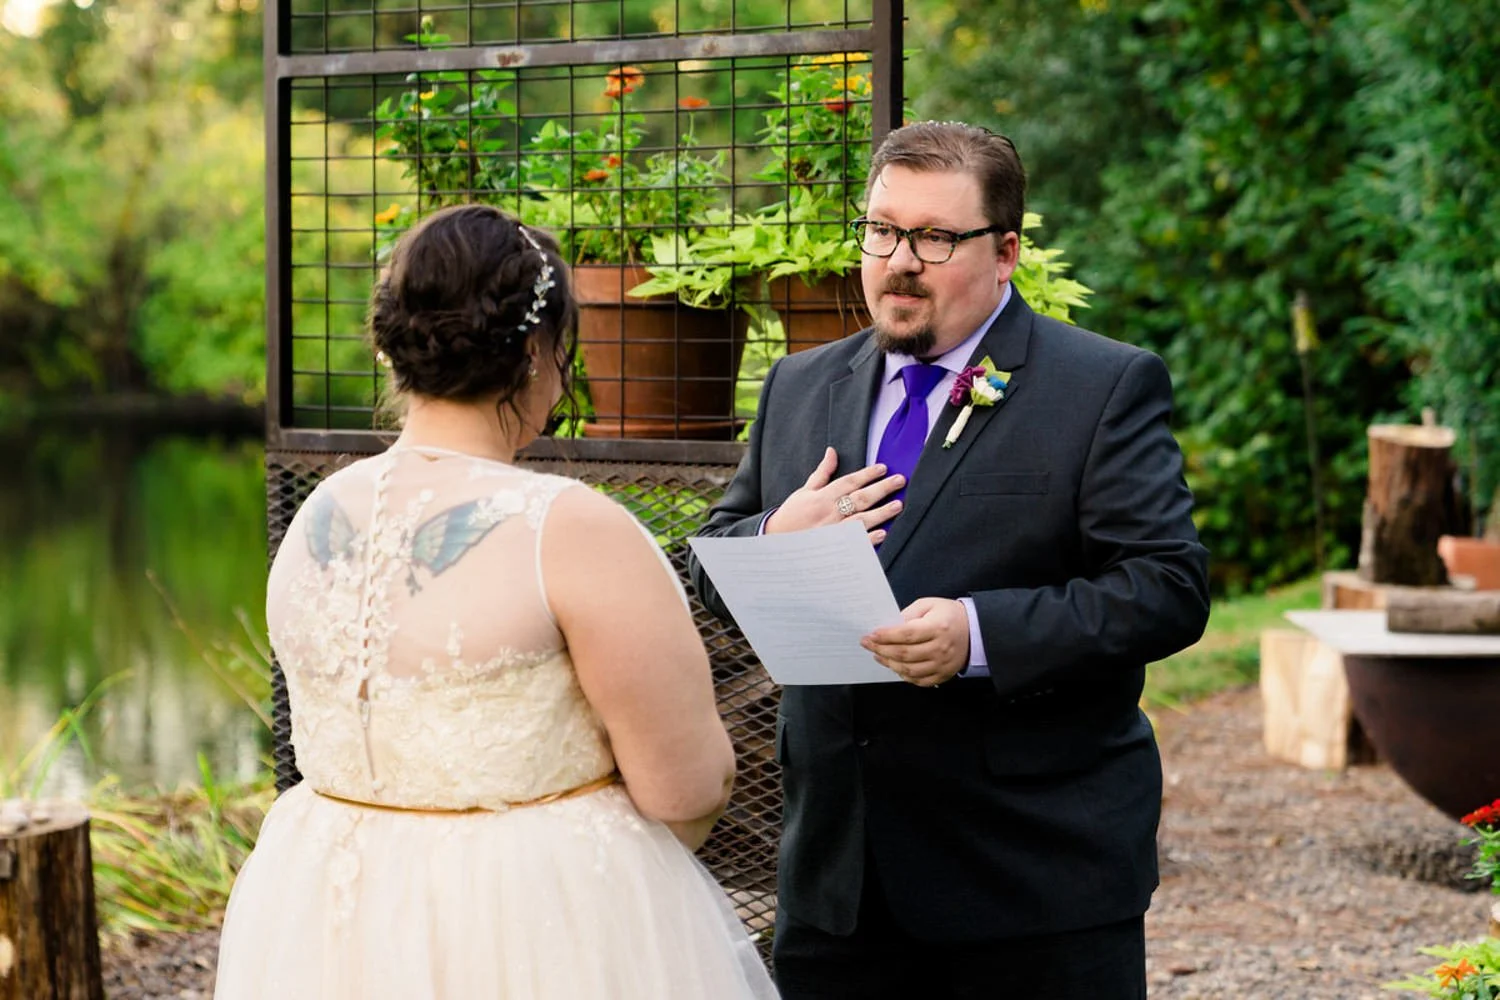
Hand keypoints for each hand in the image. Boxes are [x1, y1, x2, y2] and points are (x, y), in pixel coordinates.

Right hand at [765, 447, 904, 545]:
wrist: (775, 542)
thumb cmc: (791, 515)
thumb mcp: (804, 491)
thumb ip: (822, 473)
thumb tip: (832, 451)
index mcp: (822, 496)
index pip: (849, 481)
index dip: (867, 474)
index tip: (884, 467)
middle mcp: (829, 512)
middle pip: (860, 497)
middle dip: (881, 488)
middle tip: (900, 481)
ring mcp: (832, 531)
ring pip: (860, 519)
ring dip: (880, 513)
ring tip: (898, 505)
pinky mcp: (833, 548)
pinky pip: (854, 544)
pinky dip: (868, 539)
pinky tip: (883, 534)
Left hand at [861, 598, 970, 686]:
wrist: (975, 630)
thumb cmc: (948, 615)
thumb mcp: (929, 605)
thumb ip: (908, 614)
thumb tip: (888, 627)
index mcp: (938, 628)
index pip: (906, 634)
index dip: (885, 636)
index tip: (871, 635)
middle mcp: (941, 648)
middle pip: (904, 653)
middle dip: (881, 649)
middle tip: (867, 644)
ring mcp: (942, 664)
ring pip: (909, 669)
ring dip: (889, 663)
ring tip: (878, 655)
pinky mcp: (943, 675)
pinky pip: (919, 680)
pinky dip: (904, 675)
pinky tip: (895, 666)